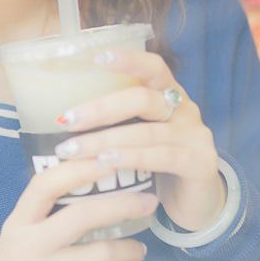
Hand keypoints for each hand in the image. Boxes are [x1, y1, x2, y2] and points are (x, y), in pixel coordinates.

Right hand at [0, 156, 157, 260]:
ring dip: (129, 248)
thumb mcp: (15, 241)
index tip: (111, 157)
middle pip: (83, 215)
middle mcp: (26, 246)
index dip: (81, 168)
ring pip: (99, 253)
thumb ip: (43, 218)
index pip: (46, 184)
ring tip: (141, 248)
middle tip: (149, 201)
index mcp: (16, 224)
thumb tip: (92, 189)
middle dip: (123, 205)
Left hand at [53, 48, 226, 232]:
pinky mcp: (200, 163)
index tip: (97, 57)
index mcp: (169, 95)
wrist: (198, 203)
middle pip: (143, 99)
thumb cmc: (159, 166)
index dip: (129, 59)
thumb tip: (59, 119)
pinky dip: (133, 158)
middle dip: (101, 108)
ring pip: (147, 132)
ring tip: (73, 149)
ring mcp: (196, 136)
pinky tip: (107, 162)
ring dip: (106, 140)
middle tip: (66, 120)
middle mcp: (186, 110)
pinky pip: (163, 157)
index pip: (153, 67)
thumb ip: (115, 124)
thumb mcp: (139, 137)